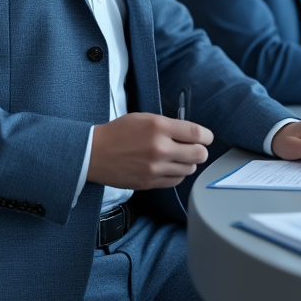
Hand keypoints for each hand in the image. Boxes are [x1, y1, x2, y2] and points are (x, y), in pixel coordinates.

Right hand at [86, 112, 212, 189]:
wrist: (94, 154)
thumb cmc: (119, 132)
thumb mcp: (145, 118)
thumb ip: (169, 125)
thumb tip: (192, 134)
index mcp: (159, 127)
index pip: (197, 134)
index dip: (207, 136)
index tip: (206, 137)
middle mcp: (160, 148)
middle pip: (199, 154)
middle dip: (200, 150)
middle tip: (194, 148)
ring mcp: (155, 168)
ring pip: (189, 169)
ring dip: (188, 163)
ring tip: (178, 157)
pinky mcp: (150, 182)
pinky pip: (176, 181)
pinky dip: (177, 174)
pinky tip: (169, 167)